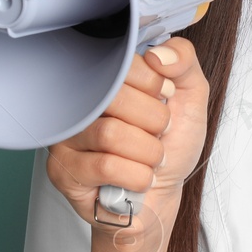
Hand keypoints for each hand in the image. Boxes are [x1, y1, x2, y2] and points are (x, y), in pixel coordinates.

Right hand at [45, 36, 210, 229]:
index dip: (155, 86)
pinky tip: (137, 179)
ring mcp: (66, 136)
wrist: (160, 196)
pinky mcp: (62, 171)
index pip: (124, 63)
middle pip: (116, 98)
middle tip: (158, 136)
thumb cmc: (171, 146)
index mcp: (106, 78)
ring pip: (111, 134)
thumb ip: (184, 62)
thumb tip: (159, 54)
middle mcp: (78, 102)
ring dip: (147, 153)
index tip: (163, 100)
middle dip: (155, 123)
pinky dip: (136, 176)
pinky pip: (105, 166)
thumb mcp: (190, 99)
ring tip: (149, 160)